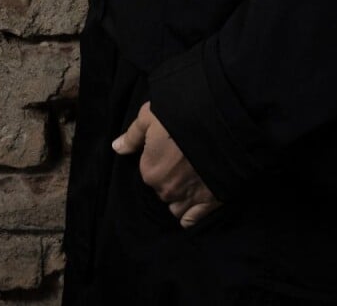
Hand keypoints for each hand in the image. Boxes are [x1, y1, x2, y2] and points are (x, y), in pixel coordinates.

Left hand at [113, 100, 222, 226]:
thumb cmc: (180, 116)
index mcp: (149, 171)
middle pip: (163, 190)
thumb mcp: (149, 117)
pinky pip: (192, 220)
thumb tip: (117, 147)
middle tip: (184, 163)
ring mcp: (188, 199)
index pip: (149, 172)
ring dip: (180, 198)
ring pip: (176, 206)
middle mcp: (166, 190)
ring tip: (191, 181)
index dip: (159, 161)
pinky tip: (196, 204)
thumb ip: (132, 136)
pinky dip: (191, 215)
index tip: (171, 151)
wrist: (220, 123)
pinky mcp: (209, 204)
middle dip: (170, 179)